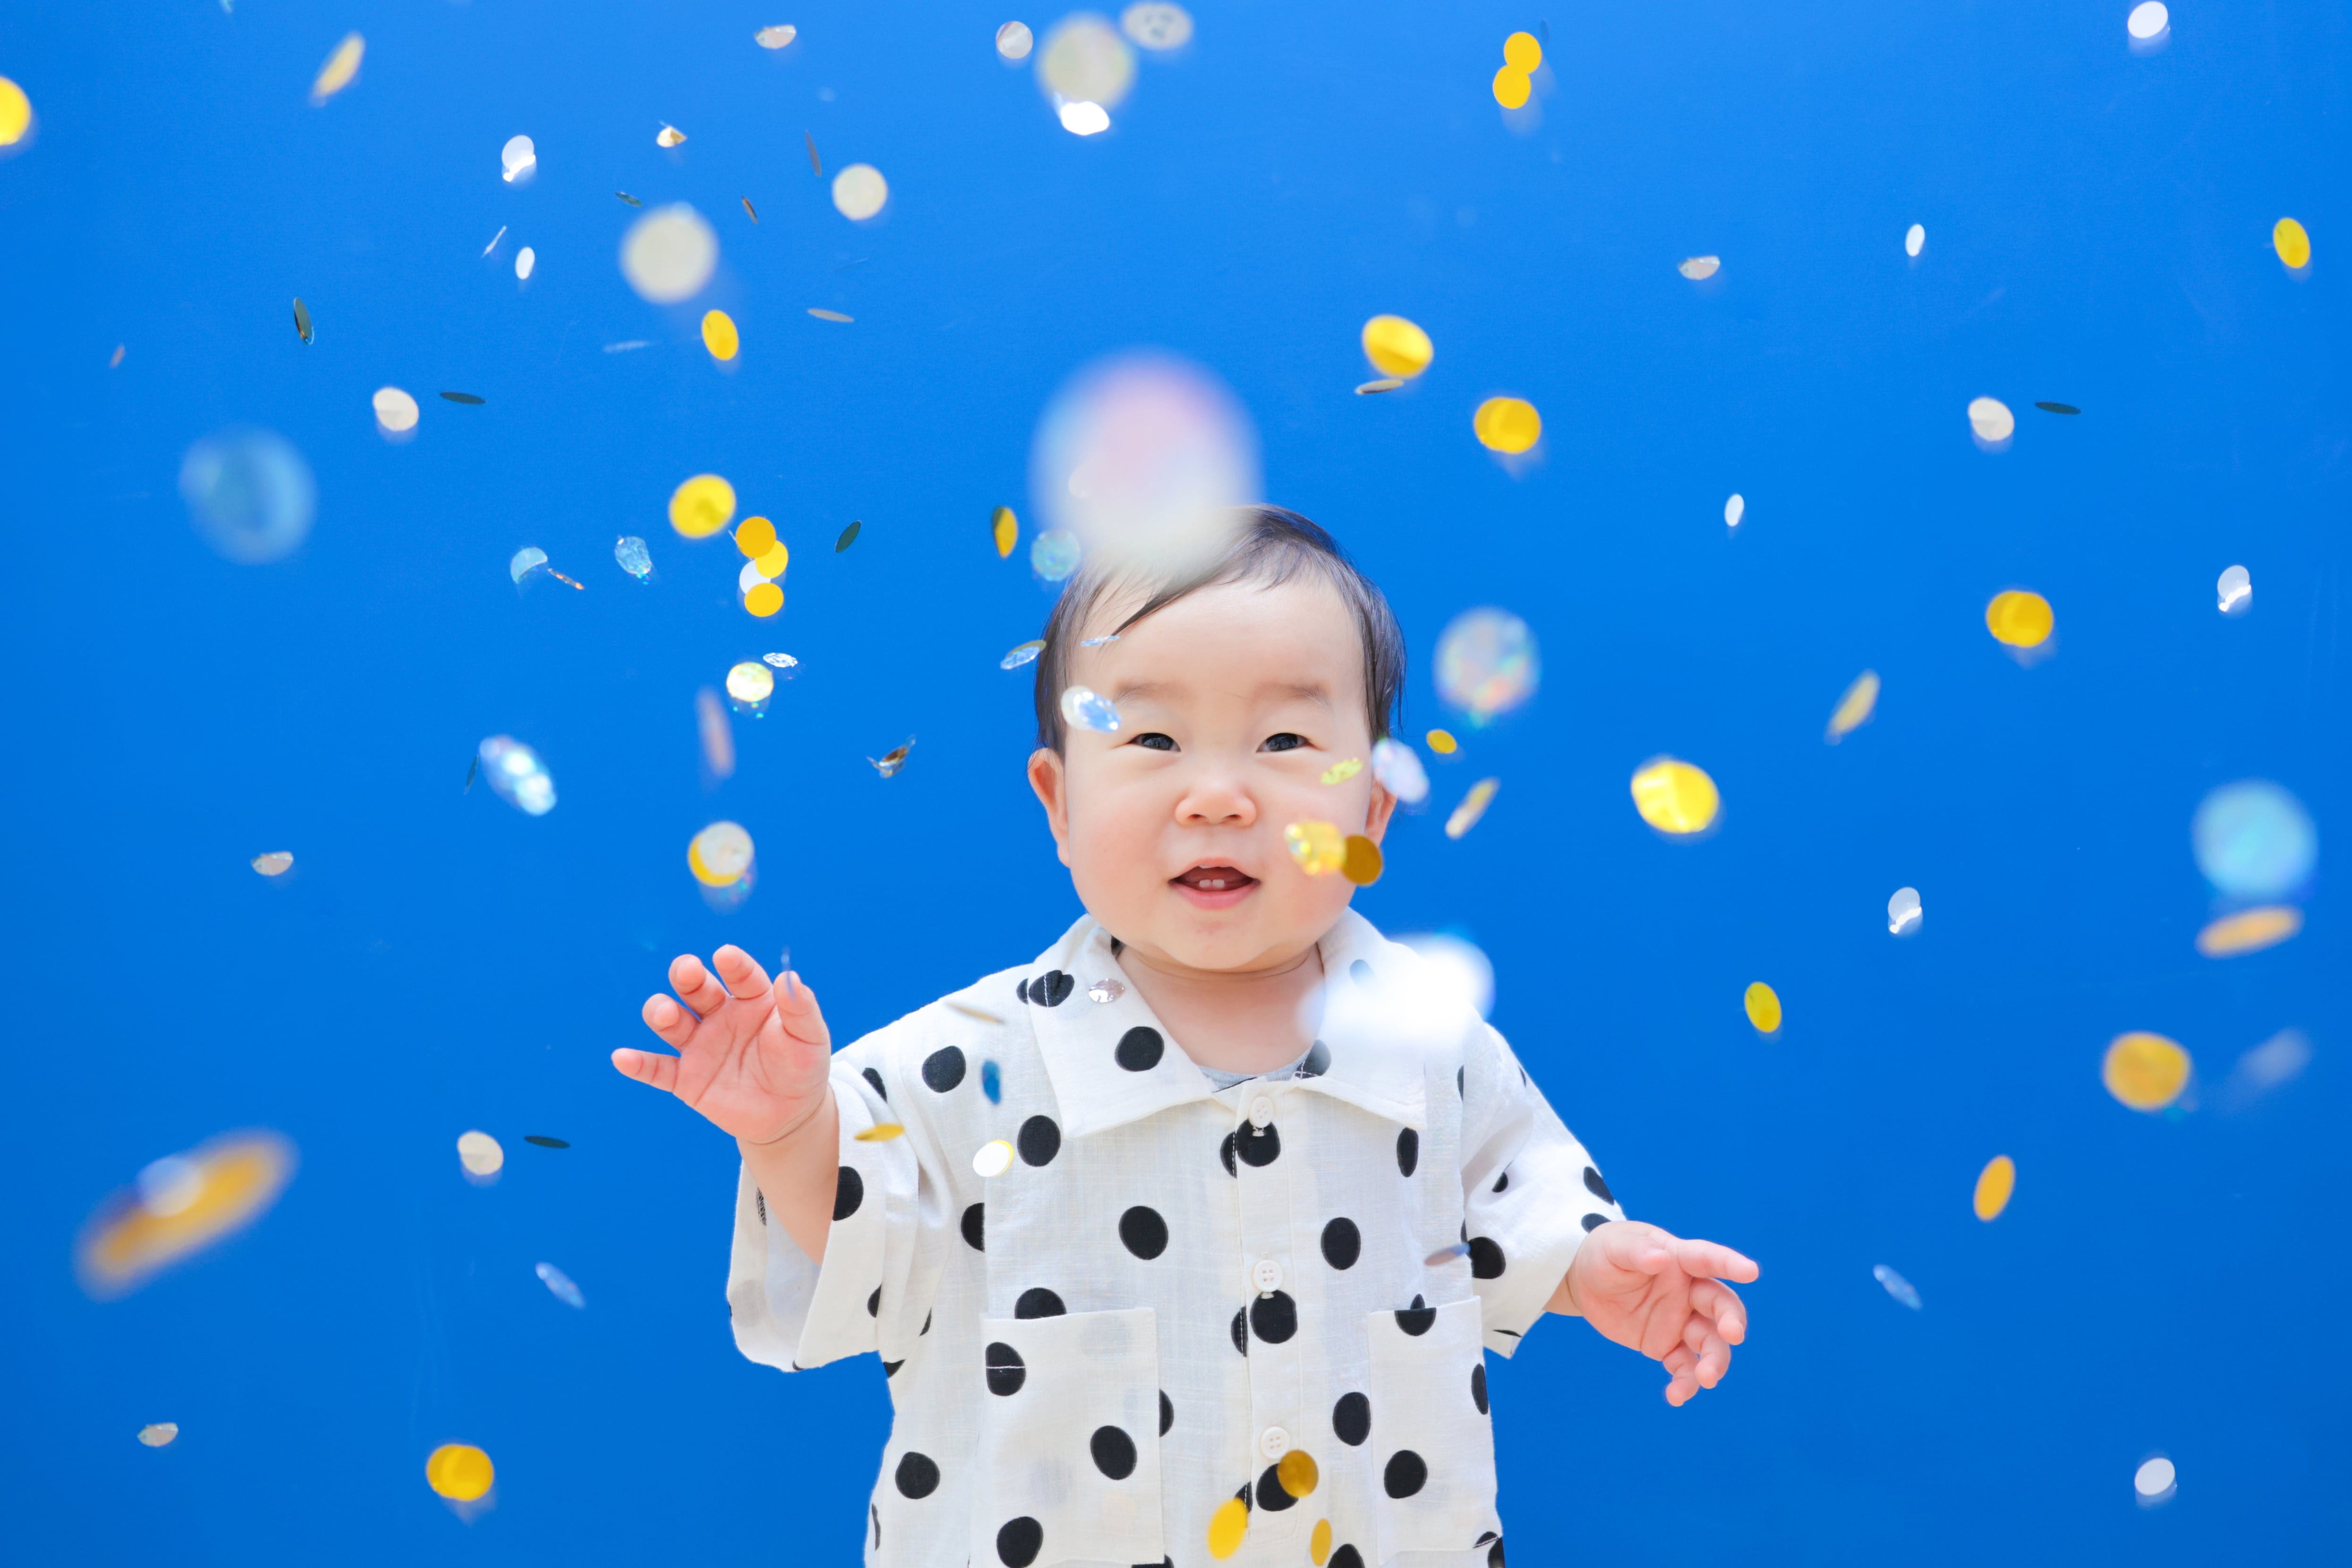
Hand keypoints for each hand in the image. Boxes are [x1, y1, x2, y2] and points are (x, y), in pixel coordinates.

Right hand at [613, 946, 832, 1146]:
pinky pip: (657, 1069)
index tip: (725, 955)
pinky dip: (637, 1064)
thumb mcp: (810, 1038)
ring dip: (662, 1012)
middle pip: (695, 988)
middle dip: (686, 977)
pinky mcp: (686, 1077)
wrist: (790, 1115)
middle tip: (687, 971)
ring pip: (671, 1021)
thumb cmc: (801, 1067)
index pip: (739, 974)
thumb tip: (790, 977)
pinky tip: (623, 1058)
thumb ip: (800, 1008)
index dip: (732, 964)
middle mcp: (719, 1015)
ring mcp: (700, 1045)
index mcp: (751, 998)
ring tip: (666, 1014)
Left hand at [1551, 1221, 1757, 1405]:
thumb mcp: (1614, 1247)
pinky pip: (1684, 1366)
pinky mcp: (1666, 1345)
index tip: (1751, 1272)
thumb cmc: (1605, 1254)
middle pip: (1720, 1305)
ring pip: (1709, 1342)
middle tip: (1733, 1335)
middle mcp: (1687, 1291)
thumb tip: (1662, 1258)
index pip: (1707, 1259)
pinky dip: (1685, 1383)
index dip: (1730, 1264)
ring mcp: (1680, 1320)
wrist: (1584, 1281)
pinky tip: (1676, 1396)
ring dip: (1714, 1361)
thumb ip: (1637, 1251)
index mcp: (1678, 1259)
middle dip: (1731, 1320)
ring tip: (1706, 1379)